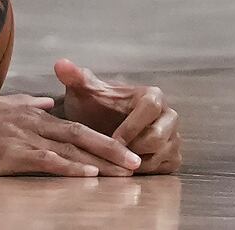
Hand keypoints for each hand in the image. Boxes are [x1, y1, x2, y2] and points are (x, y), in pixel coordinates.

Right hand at [0, 92, 141, 176]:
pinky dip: (70, 167)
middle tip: (136, 161)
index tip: (122, 148)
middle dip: (111, 149)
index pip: (73, 125)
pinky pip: (48, 162)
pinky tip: (88, 174)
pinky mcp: (12, 155)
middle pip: (80, 135)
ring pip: (70, 148)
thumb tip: (49, 100)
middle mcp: (32, 124)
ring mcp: (23, 139)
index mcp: (30, 114)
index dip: (100, 138)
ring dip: (100, 161)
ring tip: (125, 172)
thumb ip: (25, 103)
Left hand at [52, 59, 181, 174]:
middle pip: (160, 134)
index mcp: (152, 95)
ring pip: (163, 153)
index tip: (112, 138)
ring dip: (139, 160)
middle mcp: (168, 115)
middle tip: (113, 153)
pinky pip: (165, 167)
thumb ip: (73, 77)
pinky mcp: (173, 155)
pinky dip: (146, 170)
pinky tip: (126, 166)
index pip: (150, 108)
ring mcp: (173, 136)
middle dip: (136, 147)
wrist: (100, 125)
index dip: (132, 125)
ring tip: (117, 159)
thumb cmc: (93, 106)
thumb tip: (61, 64)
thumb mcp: (83, 92)